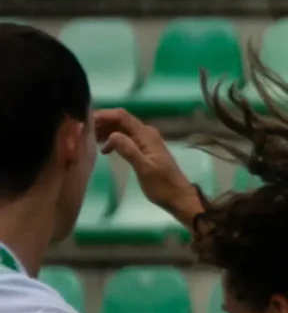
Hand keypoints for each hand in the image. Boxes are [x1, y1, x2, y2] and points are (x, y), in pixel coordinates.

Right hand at [94, 110, 206, 225]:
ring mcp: (146, 141)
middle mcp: (146, 134)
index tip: (85, 122)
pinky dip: (113, 140)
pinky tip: (103, 149)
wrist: (179, 197)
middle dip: (101, 122)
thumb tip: (111, 135)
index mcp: (146, 135)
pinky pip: (126, 138)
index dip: (103, 115)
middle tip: (82, 132)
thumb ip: (128, 150)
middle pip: (120, 120)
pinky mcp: (144, 150)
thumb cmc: (162, 185)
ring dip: (106, 131)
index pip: (122, 116)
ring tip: (88, 139)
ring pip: (122, 129)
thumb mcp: (144, 168)